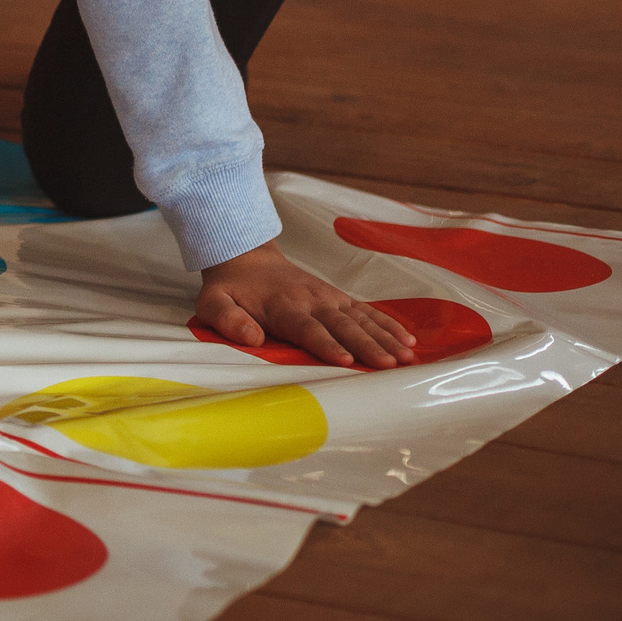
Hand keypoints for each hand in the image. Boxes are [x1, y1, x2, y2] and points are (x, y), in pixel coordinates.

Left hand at [196, 241, 416, 368]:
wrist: (246, 255)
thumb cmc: (231, 287)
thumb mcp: (212, 301)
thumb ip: (227, 319)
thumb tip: (251, 338)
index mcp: (283, 306)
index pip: (308, 328)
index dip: (326, 344)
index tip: (345, 360)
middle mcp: (311, 300)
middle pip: (342, 325)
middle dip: (367, 346)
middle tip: (391, 365)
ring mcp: (329, 297)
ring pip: (360, 318)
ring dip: (385, 337)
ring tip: (408, 356)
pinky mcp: (339, 297)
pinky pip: (366, 310)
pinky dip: (388, 324)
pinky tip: (409, 339)